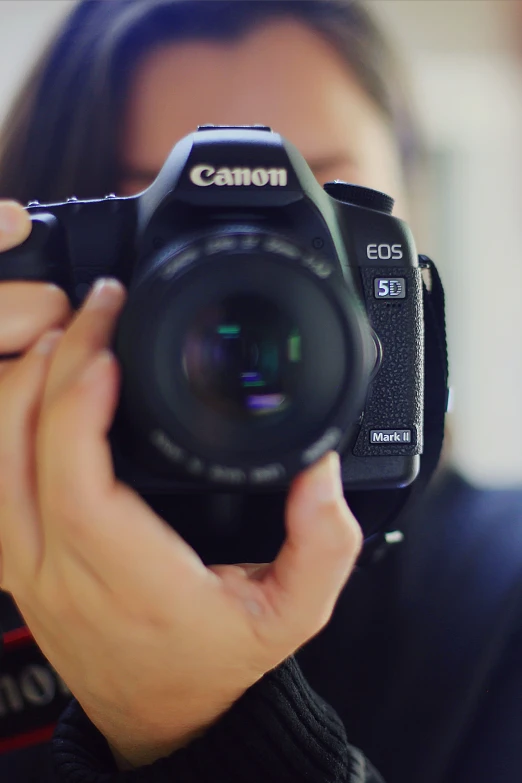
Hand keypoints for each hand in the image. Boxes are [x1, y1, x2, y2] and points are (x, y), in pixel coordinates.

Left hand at [0, 200, 362, 768]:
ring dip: (17, 387)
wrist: (162, 712)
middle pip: (20, 460)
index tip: (106, 349)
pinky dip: (5, 417)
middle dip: (48, 371)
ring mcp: (27, 568)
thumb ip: (323, 544)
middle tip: (93, 312)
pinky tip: (38, 380)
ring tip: (65, 332)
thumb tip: (319, 472)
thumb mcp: (294, 613)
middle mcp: (64, 577)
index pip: (78, 493)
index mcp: (134, 586)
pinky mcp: (16, 557)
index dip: (78, 412)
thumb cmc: (217, 659)